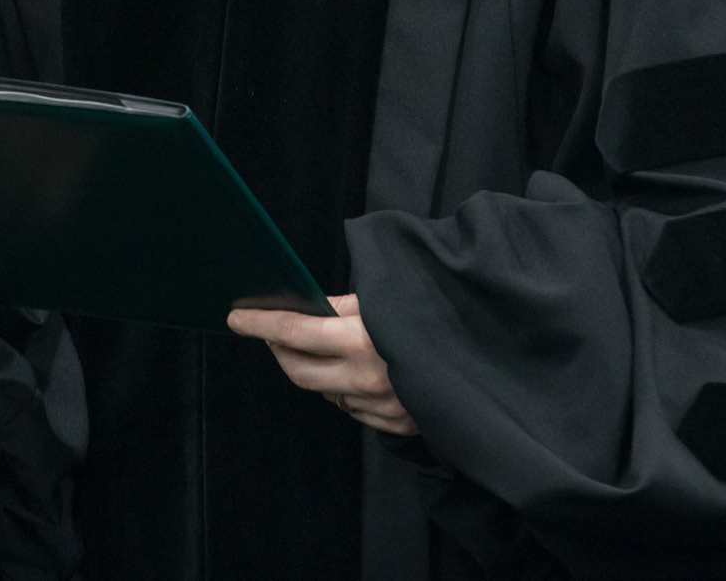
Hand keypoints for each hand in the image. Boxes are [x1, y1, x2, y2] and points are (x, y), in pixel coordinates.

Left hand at [227, 293, 417, 435]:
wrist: (489, 359)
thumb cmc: (435, 316)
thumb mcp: (388, 299)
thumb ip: (346, 305)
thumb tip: (309, 305)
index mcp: (363, 338)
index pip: (295, 330)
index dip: (260, 323)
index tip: (236, 318)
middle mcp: (368, 377)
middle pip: (298, 371)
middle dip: (278, 351)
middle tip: (272, 334)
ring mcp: (382, 407)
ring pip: (325, 392)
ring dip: (314, 370)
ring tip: (323, 348)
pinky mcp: (397, 425)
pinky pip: (352, 409)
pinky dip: (344, 390)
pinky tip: (355, 372)